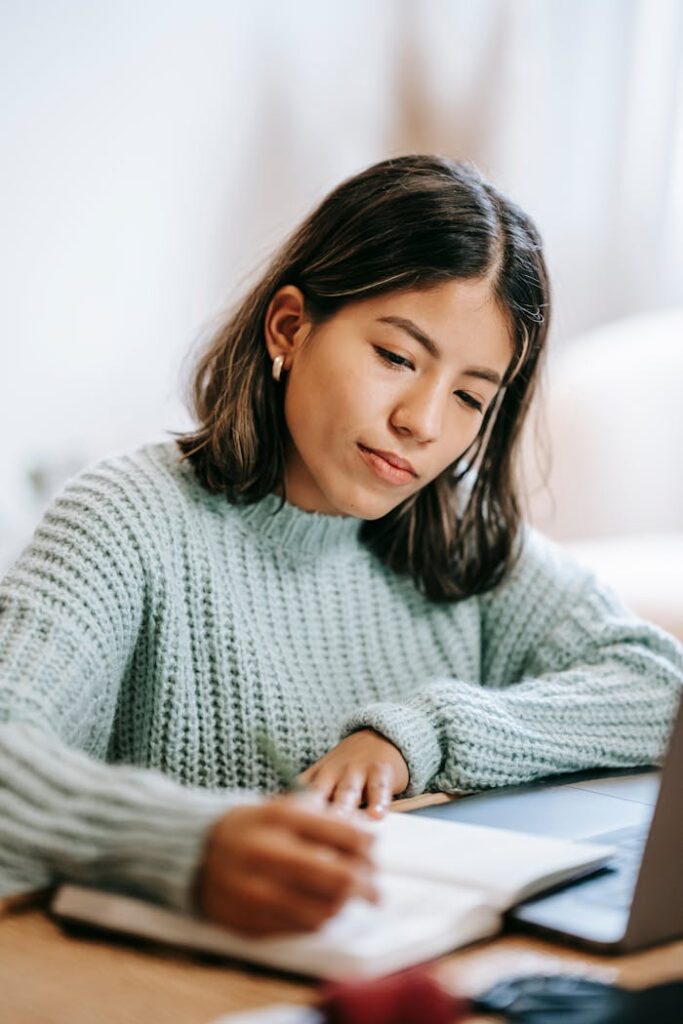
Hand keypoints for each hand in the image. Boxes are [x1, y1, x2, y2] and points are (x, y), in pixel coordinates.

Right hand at [197, 795, 378, 936]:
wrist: (190, 854)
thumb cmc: (246, 828)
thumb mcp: (278, 808)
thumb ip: (320, 818)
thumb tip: (365, 838)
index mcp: (279, 819)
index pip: (345, 836)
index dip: (368, 846)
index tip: (372, 850)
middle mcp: (269, 855)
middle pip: (341, 878)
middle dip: (367, 884)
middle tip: (375, 889)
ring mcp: (258, 893)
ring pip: (326, 910)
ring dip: (345, 905)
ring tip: (348, 899)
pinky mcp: (251, 921)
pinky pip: (302, 927)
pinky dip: (320, 919)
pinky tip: (322, 909)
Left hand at [298, 729, 409, 818]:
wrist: (378, 736)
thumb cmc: (347, 768)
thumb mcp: (324, 778)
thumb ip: (309, 798)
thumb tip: (290, 829)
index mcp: (316, 777)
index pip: (299, 794)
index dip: (292, 812)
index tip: (286, 830)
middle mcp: (332, 772)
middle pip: (319, 793)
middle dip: (313, 810)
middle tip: (308, 827)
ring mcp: (356, 770)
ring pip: (347, 790)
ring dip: (343, 805)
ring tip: (342, 822)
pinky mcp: (380, 770)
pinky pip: (378, 788)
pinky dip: (378, 802)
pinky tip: (377, 816)